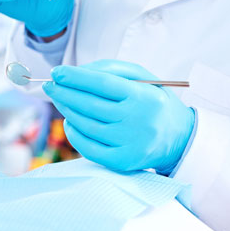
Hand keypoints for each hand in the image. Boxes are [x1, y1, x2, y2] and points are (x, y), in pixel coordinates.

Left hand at [42, 60, 194, 174]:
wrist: (180, 138)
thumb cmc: (154, 102)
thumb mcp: (143, 77)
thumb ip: (111, 69)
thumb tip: (76, 72)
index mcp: (144, 97)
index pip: (102, 84)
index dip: (76, 77)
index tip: (57, 72)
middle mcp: (137, 121)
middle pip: (89, 104)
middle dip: (64, 92)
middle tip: (49, 85)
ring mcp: (129, 143)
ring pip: (86, 124)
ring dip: (66, 110)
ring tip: (58, 98)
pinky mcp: (122, 161)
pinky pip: (88, 147)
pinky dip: (74, 133)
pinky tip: (69, 121)